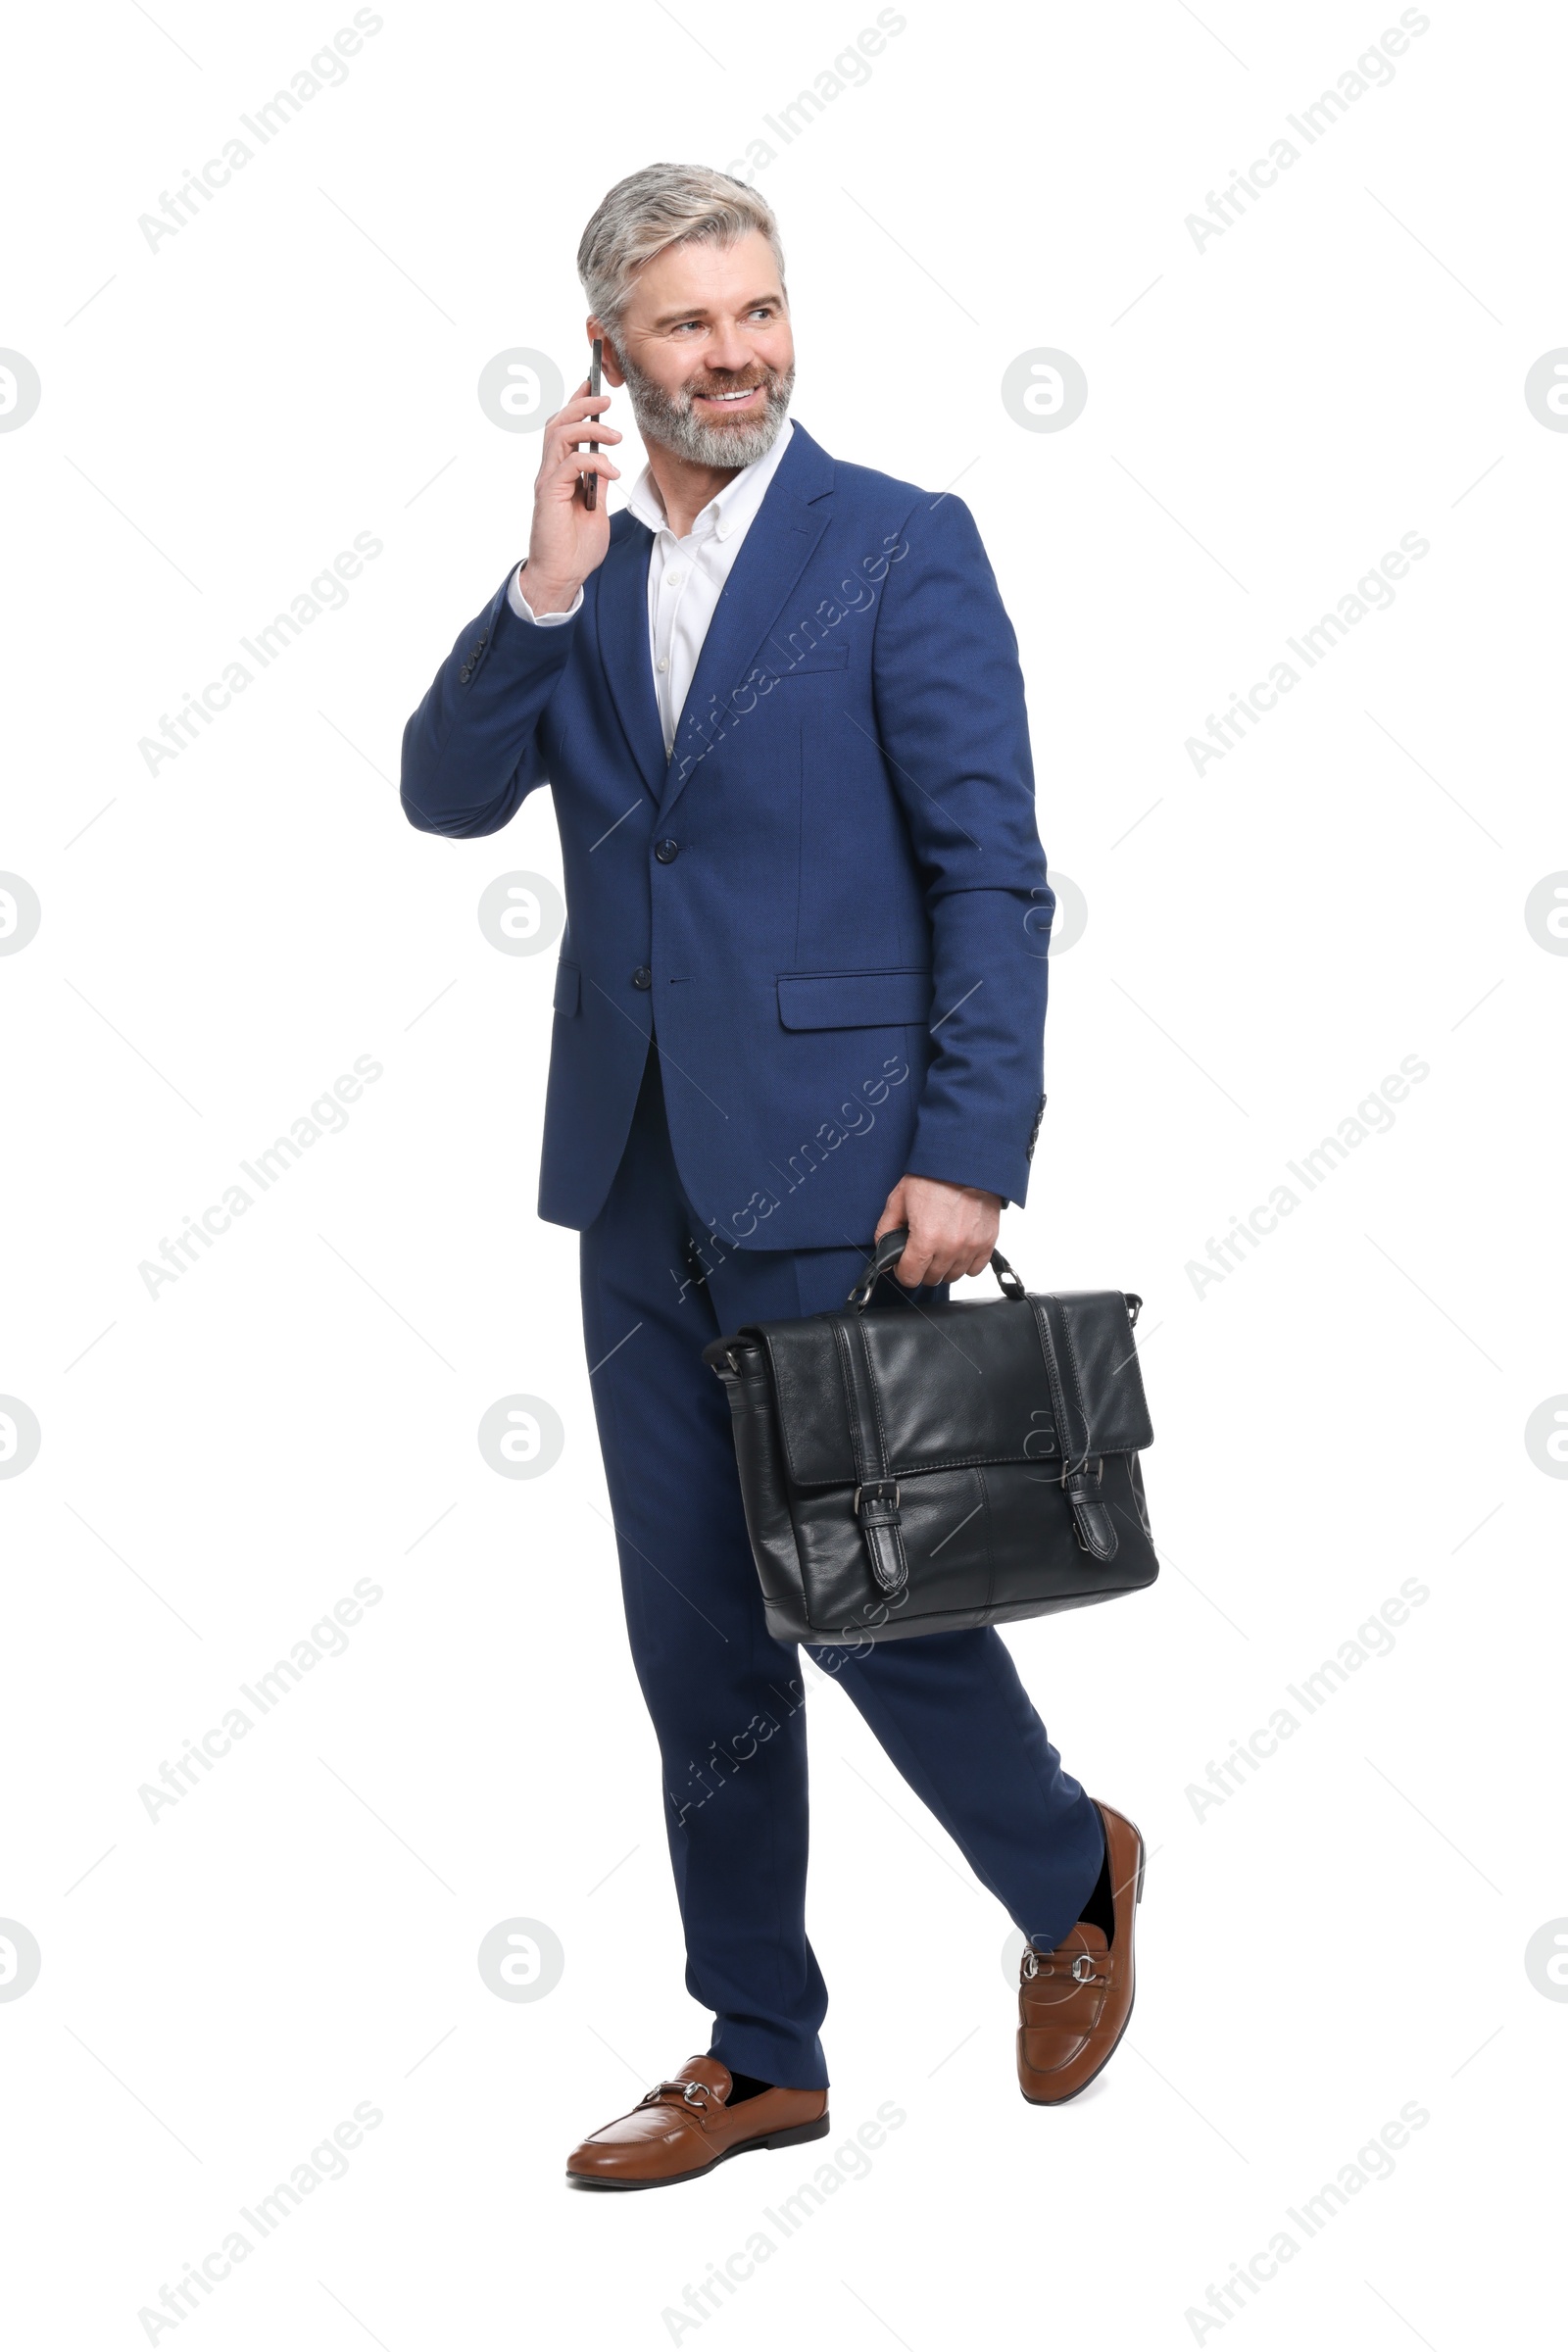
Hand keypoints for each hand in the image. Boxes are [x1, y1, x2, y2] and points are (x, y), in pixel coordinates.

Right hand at [519, 377, 622, 611]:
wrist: (562, 575)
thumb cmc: (576, 548)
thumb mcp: (597, 509)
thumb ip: (596, 484)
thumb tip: (606, 463)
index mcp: (561, 472)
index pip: (565, 428)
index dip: (577, 404)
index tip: (592, 385)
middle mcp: (550, 471)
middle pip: (558, 422)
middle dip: (582, 404)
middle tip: (606, 398)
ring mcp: (548, 481)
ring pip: (560, 435)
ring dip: (589, 427)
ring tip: (615, 435)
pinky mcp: (549, 493)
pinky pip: (571, 463)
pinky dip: (595, 461)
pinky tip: (612, 471)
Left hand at [875, 1174, 1002, 1288]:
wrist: (964, 1161)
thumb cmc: (932, 1177)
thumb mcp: (898, 1200)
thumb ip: (885, 1231)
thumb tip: (884, 1257)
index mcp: (926, 1239)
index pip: (910, 1277)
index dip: (902, 1270)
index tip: (903, 1262)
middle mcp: (950, 1248)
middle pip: (931, 1278)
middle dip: (921, 1268)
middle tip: (920, 1250)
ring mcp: (971, 1246)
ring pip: (953, 1276)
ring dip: (943, 1267)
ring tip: (939, 1247)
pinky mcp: (987, 1242)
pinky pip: (975, 1269)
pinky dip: (965, 1263)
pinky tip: (957, 1249)